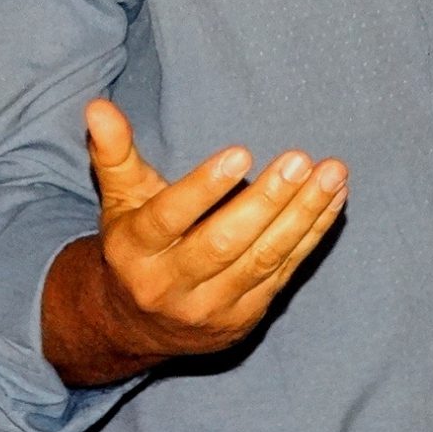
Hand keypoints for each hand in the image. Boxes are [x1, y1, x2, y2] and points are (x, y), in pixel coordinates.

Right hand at [82, 98, 347, 364]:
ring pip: (262, 260)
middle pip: (224, 244)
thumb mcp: (119, 198)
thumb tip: (98, 106)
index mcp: (136, 250)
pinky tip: (334, 200)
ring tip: (332, 175)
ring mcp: (211, 307)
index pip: (169, 218)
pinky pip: (283, 272)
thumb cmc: (134, 244)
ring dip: (302, 216)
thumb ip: (113, 151)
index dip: (204, 188)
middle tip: (300, 161)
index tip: (241, 153)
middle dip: (267, 202)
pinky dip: (311, 235)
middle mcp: (171, 285)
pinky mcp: (244, 317)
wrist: (134, 325)